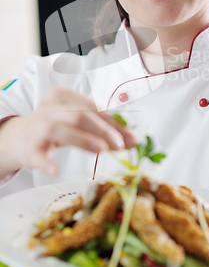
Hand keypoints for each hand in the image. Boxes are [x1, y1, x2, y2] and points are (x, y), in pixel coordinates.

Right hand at [0, 86, 136, 177]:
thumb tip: (133, 139)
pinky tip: (56, 170)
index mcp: (63, 96)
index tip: (131, 137)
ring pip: (61, 130)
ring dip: (83, 139)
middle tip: (120, 144)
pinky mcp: (28, 148)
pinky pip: (37, 155)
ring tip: (102, 150)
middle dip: (103, 130)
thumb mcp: (79, 123)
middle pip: (79, 115)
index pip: (93, 108)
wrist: (19, 138)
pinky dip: (46, 162)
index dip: (114, 122)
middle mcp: (50, 108)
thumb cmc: (56, 127)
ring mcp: (37, 127)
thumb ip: (103, 129)